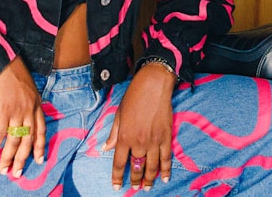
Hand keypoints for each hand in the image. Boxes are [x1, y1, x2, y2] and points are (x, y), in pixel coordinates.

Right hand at [0, 57, 46, 178]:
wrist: (2, 62)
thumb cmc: (13, 73)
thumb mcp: (28, 89)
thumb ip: (28, 104)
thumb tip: (22, 118)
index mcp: (36, 105)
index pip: (41, 131)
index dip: (40, 147)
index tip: (39, 160)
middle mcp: (29, 110)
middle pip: (28, 140)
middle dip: (22, 159)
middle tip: (17, 173)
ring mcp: (17, 111)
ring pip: (14, 140)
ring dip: (8, 158)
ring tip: (3, 170)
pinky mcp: (3, 110)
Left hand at [104, 62, 177, 190]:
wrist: (153, 85)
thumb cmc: (134, 97)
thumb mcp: (119, 114)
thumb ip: (114, 134)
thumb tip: (106, 148)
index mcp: (124, 136)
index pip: (119, 163)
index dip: (117, 177)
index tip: (117, 187)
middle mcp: (138, 142)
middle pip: (136, 167)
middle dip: (135, 180)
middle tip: (135, 188)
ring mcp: (153, 141)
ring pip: (151, 166)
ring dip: (149, 179)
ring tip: (147, 187)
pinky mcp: (166, 137)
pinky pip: (166, 158)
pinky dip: (165, 170)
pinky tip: (164, 178)